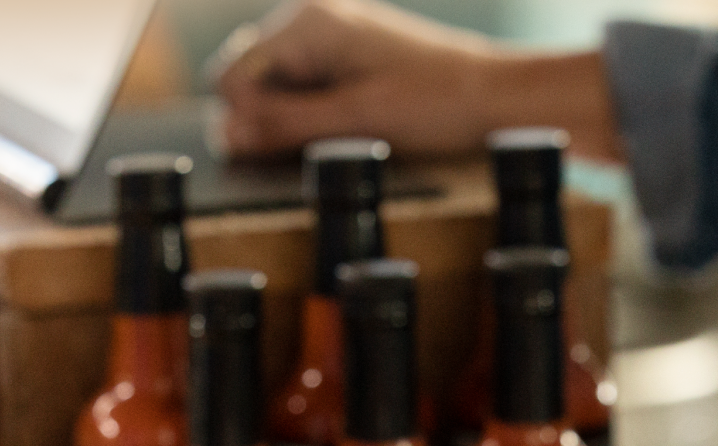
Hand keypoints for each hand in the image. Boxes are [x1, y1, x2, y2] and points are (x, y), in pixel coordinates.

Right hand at [212, 0, 620, 161]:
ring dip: (291, 122)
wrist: (492, 96)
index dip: (244, 123)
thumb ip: (284, 126)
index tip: (272, 155)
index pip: (231, 78)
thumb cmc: (432, 106)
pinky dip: (314, 116)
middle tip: (312, 149)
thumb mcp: (353, 124)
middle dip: (265, 120)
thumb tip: (225, 135)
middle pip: (250, 81)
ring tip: (337, 138)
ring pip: (277, 89)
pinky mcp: (348, 56)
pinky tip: (345, 131)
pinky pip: (307, 89)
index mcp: (306, 22)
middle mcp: (311, 18)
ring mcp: (329, 35)